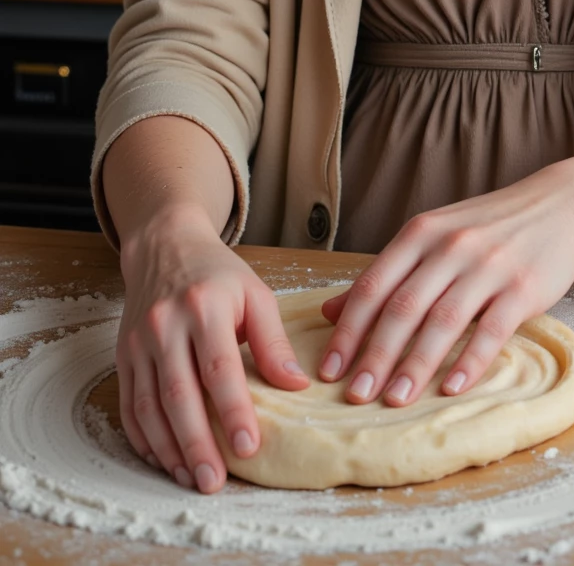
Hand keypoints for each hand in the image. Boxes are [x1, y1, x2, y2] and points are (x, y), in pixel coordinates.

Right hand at [116, 204, 309, 493]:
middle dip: (196, 443)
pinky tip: (162, 458)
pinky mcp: (123, 354)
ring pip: (148, 405)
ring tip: (190, 477)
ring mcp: (139, 341)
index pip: (220, 368)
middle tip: (213, 482)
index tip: (249, 447)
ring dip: (168, 448)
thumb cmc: (218, 275)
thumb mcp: (255, 294)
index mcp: (205, 306)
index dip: (233, 411)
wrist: (165, 246)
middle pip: (179, 394)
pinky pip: (128, 403)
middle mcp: (166, 324)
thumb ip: (274, 341)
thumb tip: (296, 386)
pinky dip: (143, 437)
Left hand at [316, 159, 573, 407]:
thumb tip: (330, 313)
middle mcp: (451, 246)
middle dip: (375, 355)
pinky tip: (450, 389)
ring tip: (395, 400)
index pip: (374, 286)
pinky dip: (470, 362)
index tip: (329, 370)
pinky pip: (491, 329)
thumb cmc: (488, 227)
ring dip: (415, 364)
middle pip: (403, 307)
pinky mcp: (523, 288)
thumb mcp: (433, 237)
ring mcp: (488, 266)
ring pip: (443, 320)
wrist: (560, 205)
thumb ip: (386, 274)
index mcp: (422, 233)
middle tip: (355, 396)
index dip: (349, 330)